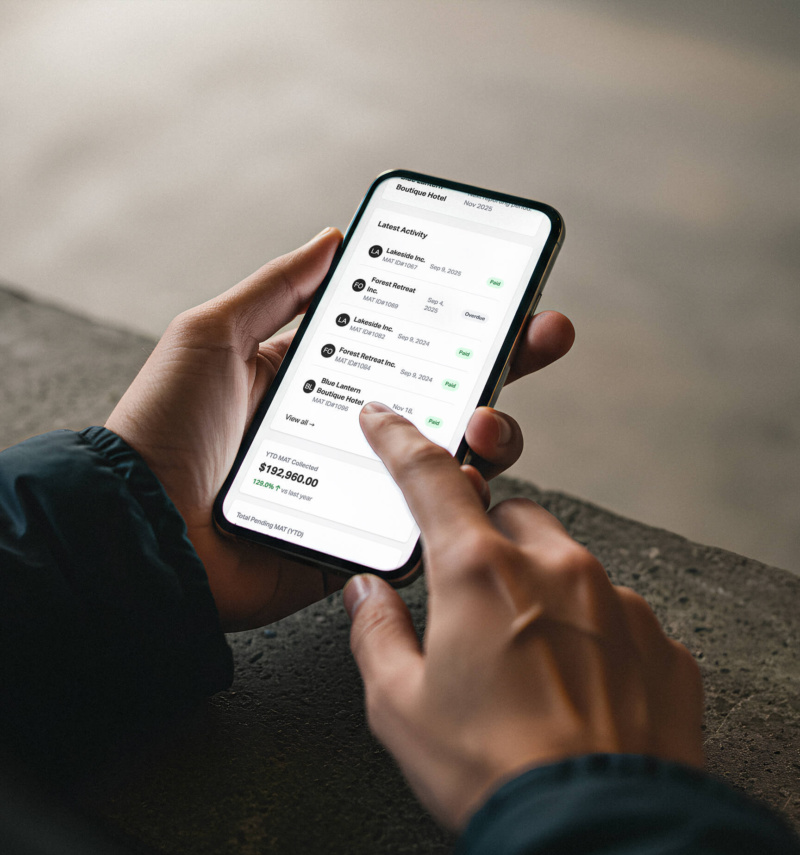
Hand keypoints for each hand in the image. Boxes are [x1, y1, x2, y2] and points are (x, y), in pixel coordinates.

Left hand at [106, 230, 572, 628]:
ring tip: (485, 419)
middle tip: (544, 335)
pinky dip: (455, 502)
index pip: (405, 345)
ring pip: (448, 462)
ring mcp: (361, 489)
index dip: (456, 320)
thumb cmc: (163, 430)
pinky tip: (466, 478)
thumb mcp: (212, 337)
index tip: (504, 295)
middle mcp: (351, 433)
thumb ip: (277, 289)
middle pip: (443, 398)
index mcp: (320, 382)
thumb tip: (332, 237)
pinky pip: (424, 524)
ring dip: (489, 435)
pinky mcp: (361, 541)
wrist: (140, 530)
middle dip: (504, 365)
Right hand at [343, 404, 703, 830]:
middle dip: (487, 540)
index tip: (386, 419)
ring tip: (525, 657)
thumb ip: (376, 633)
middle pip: (510, 516)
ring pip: (566, 560)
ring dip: (540, 585)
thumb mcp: (399, 706)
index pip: (431, 478)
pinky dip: (590, 629)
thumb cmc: (492, 769)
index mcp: (479, 573)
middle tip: (472, 598)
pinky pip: (615, 611)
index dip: (401, 441)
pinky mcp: (656, 640)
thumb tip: (366, 594)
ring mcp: (614, 601)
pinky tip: (574, 683)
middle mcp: (554, 568)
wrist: (594, 831)